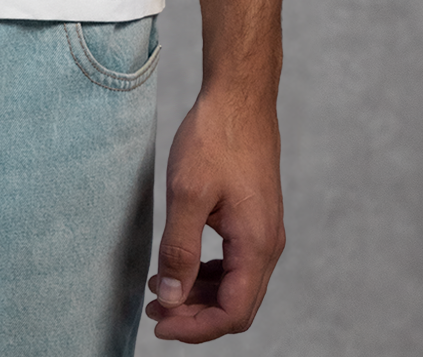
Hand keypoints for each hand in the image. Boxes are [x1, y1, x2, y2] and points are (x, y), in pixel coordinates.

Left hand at [145, 86, 285, 340]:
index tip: (160, 323)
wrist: (239, 96)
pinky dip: (207, 271)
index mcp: (256, 245)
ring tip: (160, 289)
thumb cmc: (215, 138)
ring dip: (199, 294)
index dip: (196, 327)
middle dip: (195, 315)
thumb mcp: (187, 193)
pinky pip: (234, 262)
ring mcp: (263, 231)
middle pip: (236, 305)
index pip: (232, 312)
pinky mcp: (254, 218)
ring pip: (235, 285)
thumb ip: (179, 248)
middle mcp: (267, 244)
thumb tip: (172, 296)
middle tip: (155, 310)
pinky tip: (179, 263)